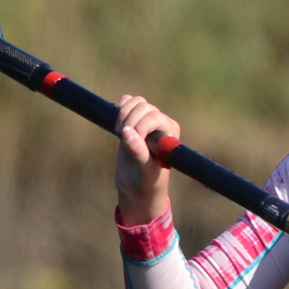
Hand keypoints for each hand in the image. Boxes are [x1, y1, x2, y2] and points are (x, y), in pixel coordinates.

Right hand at [114, 94, 180, 225]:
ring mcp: (147, 120)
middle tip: (121, 138)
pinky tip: (118, 124)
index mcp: (170, 132)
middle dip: (129, 120)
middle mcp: (161, 123)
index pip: (154, 117)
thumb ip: (138, 151)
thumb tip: (126, 131)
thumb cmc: (146, 181)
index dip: (139, 126)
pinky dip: (121, 108)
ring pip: (136, 102)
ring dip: (124, 114)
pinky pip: (128, 102)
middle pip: (144, 107)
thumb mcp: (144, 170)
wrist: (137, 186)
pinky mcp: (133, 120)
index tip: (130, 143)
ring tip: (119, 132)